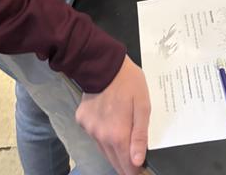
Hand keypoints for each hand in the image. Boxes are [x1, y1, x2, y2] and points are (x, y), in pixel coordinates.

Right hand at [76, 55, 150, 174]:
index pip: (127, 166)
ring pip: (103, 149)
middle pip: (114, 161)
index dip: (135, 171)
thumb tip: (138, 162)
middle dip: (125, 162)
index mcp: (117, 134)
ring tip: (122, 138)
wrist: (103, 62)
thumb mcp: (143, 106)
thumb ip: (140, 135)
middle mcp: (101, 136)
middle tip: (134, 156)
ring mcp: (89, 128)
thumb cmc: (128, 82)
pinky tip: (108, 120)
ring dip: (113, 149)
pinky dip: (102, 133)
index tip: (141, 169)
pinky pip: (94, 134)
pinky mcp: (81, 119)